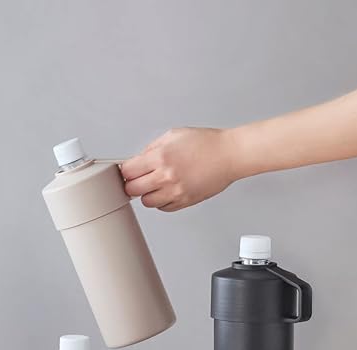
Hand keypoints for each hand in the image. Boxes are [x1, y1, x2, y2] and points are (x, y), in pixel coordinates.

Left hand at [121, 127, 237, 211]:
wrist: (230, 155)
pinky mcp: (184, 202)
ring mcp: (175, 191)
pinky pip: (162, 208)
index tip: (128, 171)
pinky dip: (162, 201)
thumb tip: (137, 160)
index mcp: (161, 157)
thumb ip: (152, 148)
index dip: (126, 171)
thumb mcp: (173, 135)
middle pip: (132, 190)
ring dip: (147, 194)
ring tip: (157, 183)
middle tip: (140, 178)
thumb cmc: (206, 144)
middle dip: (133, 183)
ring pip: (146, 202)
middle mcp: (166, 176)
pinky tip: (169, 189)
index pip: (127, 171)